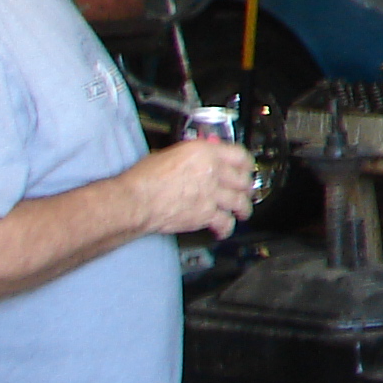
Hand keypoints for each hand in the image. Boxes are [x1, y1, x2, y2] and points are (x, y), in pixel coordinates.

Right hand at [127, 141, 255, 239]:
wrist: (135, 200)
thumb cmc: (144, 178)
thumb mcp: (171, 155)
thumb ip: (192, 158)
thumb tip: (199, 161)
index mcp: (205, 153)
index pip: (239, 155)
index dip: (247, 164)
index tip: (247, 169)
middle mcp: (212, 171)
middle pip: (243, 180)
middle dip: (246, 187)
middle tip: (246, 191)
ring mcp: (211, 194)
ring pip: (239, 202)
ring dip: (243, 208)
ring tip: (243, 212)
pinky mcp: (205, 214)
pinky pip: (225, 222)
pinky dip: (226, 228)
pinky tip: (224, 229)